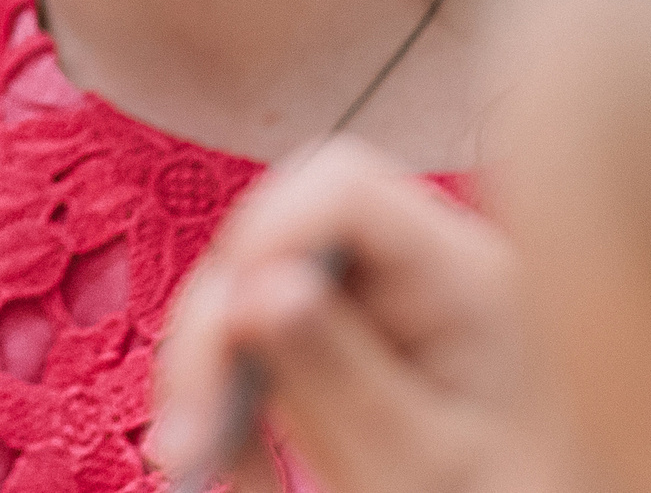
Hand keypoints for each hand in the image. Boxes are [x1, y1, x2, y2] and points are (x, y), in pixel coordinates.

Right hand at [149, 137, 545, 492]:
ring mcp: (372, 300)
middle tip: (188, 434)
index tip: (229, 324)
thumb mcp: (420, 463)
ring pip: (247, 286)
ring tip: (198, 460)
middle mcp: (412, 266)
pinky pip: (255, 335)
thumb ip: (338, 375)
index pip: (345, 187)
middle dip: (216, 325)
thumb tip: (254, 288)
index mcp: (462, 273)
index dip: (268, 233)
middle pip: (275, 235)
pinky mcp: (341, 339)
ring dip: (207, 369)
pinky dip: (227, 394)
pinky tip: (236, 461)